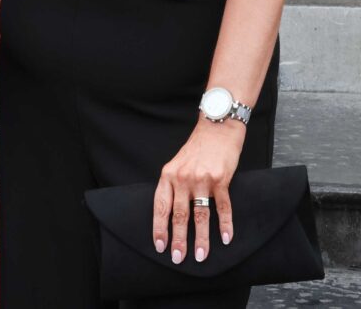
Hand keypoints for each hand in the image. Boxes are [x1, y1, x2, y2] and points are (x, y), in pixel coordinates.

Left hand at [152, 119, 244, 264]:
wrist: (216, 128)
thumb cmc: (196, 149)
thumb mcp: (177, 164)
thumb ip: (173, 185)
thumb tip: (169, 213)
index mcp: (168, 174)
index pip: (160, 206)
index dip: (159, 227)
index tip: (160, 246)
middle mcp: (182, 177)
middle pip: (179, 214)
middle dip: (178, 239)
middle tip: (178, 258)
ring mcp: (202, 179)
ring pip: (200, 214)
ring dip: (200, 238)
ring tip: (200, 256)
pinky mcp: (221, 179)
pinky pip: (223, 207)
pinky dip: (225, 225)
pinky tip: (226, 239)